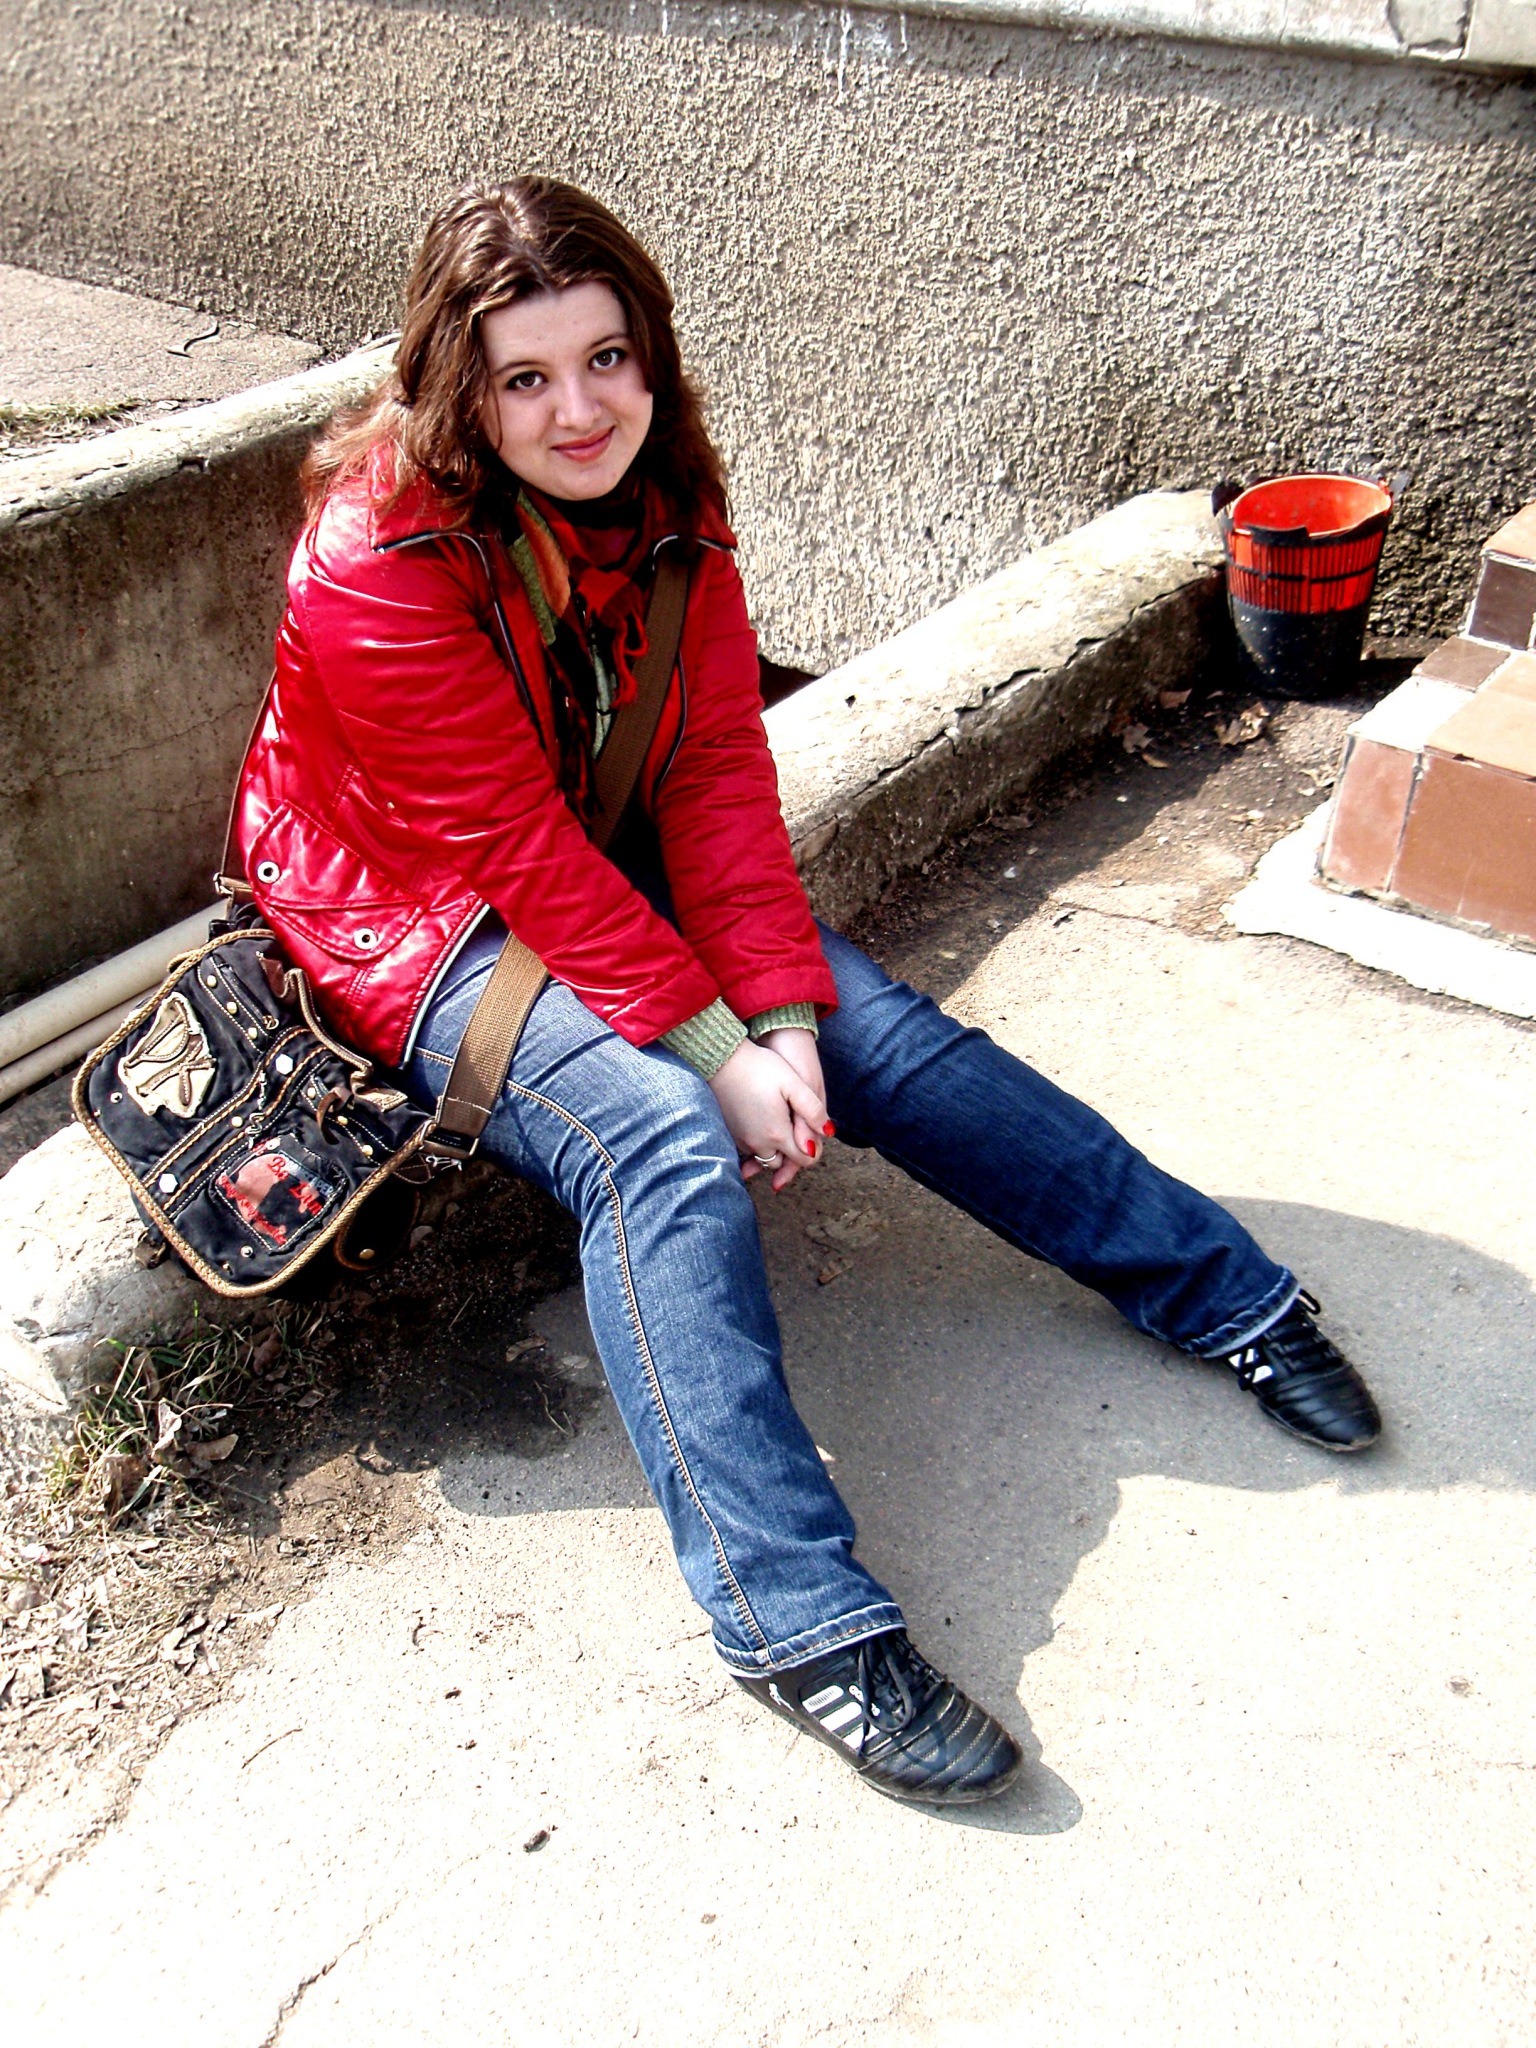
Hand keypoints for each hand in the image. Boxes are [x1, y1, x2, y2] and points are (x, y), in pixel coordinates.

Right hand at [709, 1038, 827, 1191]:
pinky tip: (761, 1127)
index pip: (803, 1160)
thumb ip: (812, 1110)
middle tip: (796, 1134)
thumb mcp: (794, 1083)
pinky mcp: (730, 1132)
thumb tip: (827, 1132)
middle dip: (791, 1154)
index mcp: (777, 1133)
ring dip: (773, 1150)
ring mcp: (741, 1139)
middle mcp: (758, 1143)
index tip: (813, 1138)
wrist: (721, 1059)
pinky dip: (757, 1144)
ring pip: (763, 1157)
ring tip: (780, 1130)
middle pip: (781, 1162)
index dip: (813, 1152)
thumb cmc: (760, 1067)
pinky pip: (748, 1149)